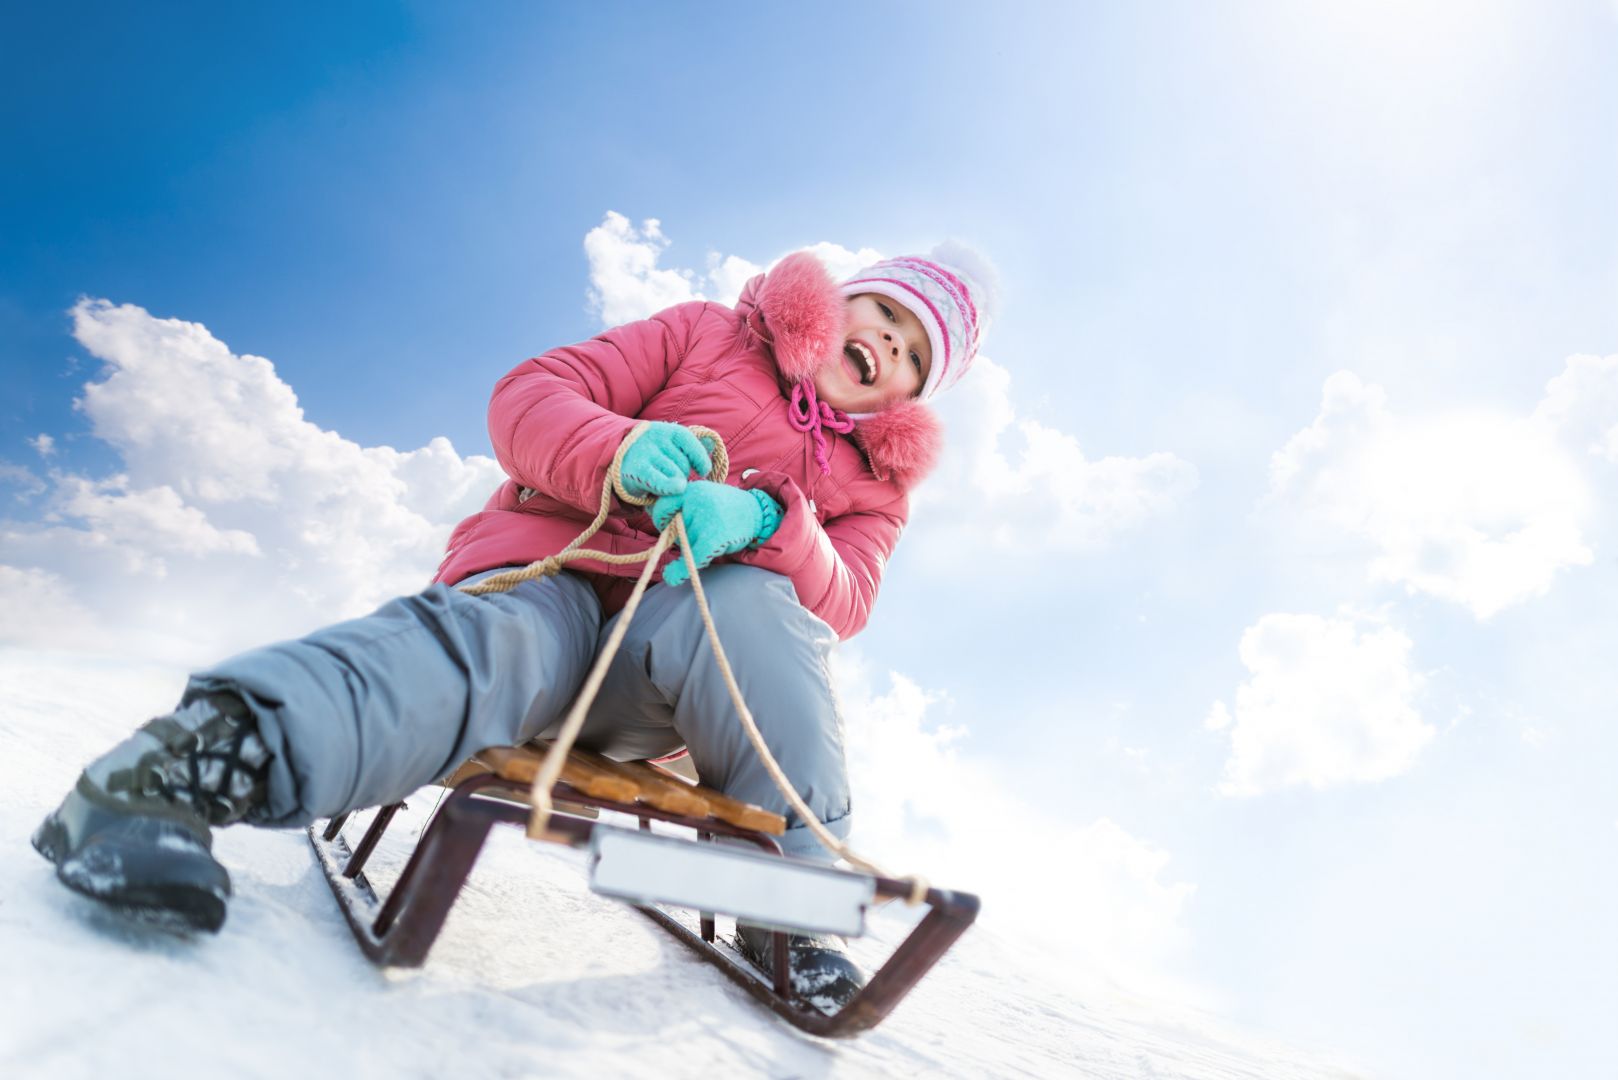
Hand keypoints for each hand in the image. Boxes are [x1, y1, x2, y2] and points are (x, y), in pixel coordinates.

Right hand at [617, 422, 713, 500]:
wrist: (617, 458)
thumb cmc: (652, 454)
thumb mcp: (670, 444)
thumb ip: (692, 445)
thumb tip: (712, 443)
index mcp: (666, 430)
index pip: (690, 442)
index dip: (700, 458)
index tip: (703, 471)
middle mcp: (655, 439)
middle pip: (683, 464)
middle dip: (681, 474)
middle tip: (670, 477)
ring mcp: (645, 454)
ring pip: (674, 475)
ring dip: (673, 484)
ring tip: (663, 483)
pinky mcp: (637, 471)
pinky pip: (660, 481)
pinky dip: (670, 487)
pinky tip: (677, 488)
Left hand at [650, 481, 783, 585]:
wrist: (758, 512)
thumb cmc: (726, 508)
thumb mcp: (703, 497)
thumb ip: (681, 507)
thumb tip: (659, 528)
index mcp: (692, 489)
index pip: (663, 505)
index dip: (661, 518)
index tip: (667, 524)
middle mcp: (697, 501)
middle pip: (673, 528)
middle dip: (681, 536)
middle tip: (700, 531)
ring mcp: (707, 519)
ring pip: (684, 544)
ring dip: (692, 548)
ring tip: (714, 537)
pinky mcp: (715, 537)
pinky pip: (692, 557)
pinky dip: (680, 571)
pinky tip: (672, 578)